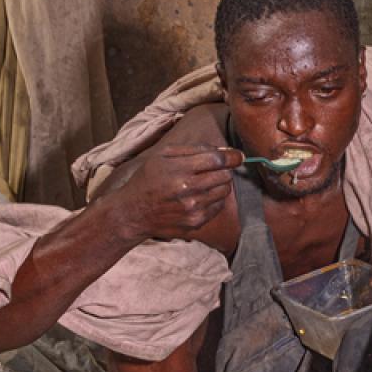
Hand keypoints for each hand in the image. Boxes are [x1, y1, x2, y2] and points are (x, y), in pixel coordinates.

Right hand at [111, 143, 238, 240]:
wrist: (134, 213)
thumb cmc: (148, 179)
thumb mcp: (163, 155)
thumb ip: (193, 149)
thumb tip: (223, 150)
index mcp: (179, 170)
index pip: (217, 160)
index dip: (232, 156)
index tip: (238, 155)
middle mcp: (188, 191)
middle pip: (225, 175)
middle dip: (223, 169)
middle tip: (214, 169)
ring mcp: (194, 209)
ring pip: (224, 191)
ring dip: (219, 184)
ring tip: (204, 183)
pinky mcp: (196, 222)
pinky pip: (218, 206)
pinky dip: (214, 199)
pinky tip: (199, 196)